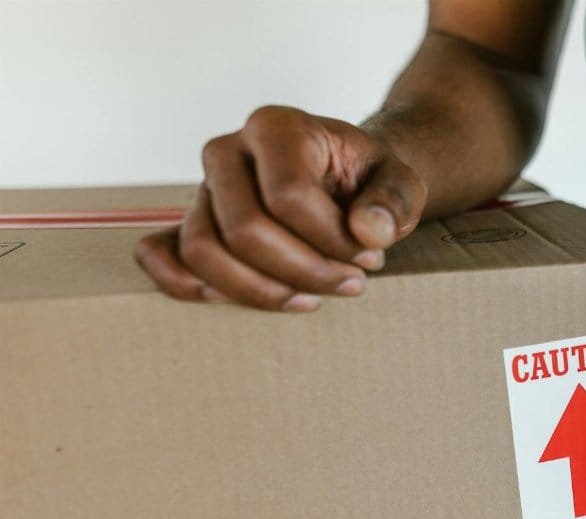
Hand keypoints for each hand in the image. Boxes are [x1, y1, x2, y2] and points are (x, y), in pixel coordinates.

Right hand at [134, 105, 427, 311]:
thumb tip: (368, 231)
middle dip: (302, 271)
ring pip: (204, 251)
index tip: (371, 256)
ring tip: (311, 298)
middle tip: (349, 283)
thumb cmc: (369, 179)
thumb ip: (394, 201)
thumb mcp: (401, 181)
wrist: (346, 177)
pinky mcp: (191, 220)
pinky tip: (230, 302)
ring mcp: (202, 187)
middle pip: (243, 230)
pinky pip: (162, 254)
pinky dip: (184, 284)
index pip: (289, 198)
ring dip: (260, 290)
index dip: (331, 240)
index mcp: (277, 127)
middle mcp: (229, 151)